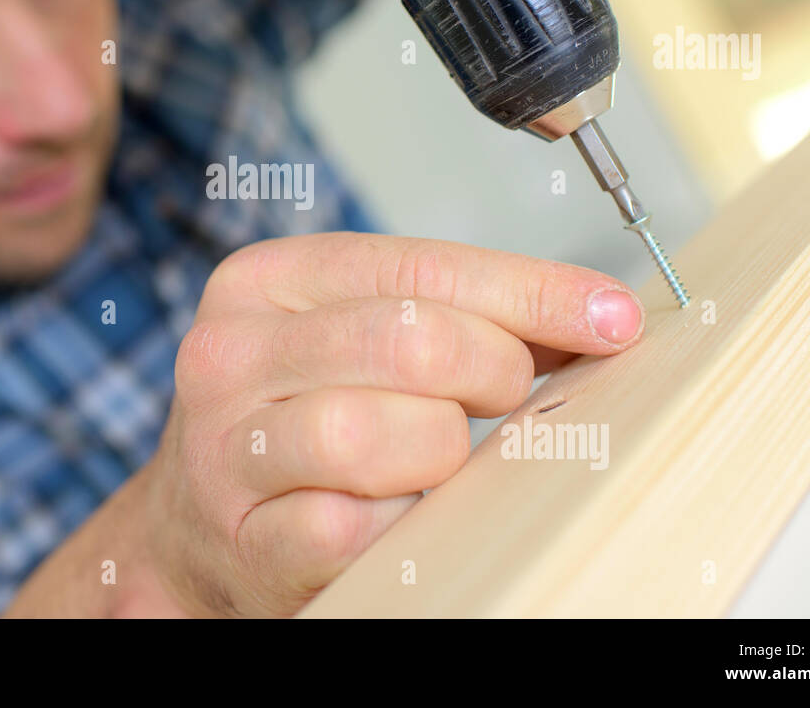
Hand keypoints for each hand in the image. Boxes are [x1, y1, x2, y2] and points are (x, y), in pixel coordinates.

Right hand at [142, 231, 644, 615]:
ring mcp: (228, 452)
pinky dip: (404, 521)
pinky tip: (400, 510)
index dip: (530, 292)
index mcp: (263, 282)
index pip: (419, 267)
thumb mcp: (356, 339)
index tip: (612, 317)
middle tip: (507, 397)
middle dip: (493, 371)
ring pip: (379, 433)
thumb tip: (597, 316)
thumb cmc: (296, 419)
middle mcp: (230, 356)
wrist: (198, 527)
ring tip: (438, 457)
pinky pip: (360, 526)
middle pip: (410, 341)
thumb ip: (458, 315)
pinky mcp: (247, 541)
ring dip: (442, 453)